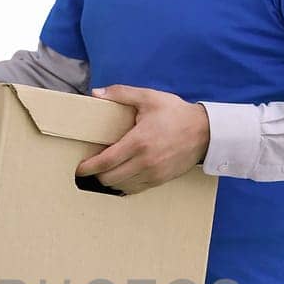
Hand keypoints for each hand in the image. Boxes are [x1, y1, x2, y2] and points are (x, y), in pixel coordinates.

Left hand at [75, 86, 210, 191]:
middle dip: (96, 174)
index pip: (106, 161)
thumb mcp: (149, 97)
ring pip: (121, 186)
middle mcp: (145, 161)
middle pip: (110, 178)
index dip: (89, 167)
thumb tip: (97, 94)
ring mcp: (153, 174)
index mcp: (139, 141)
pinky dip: (123, 185)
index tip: (79, 167)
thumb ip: (121, 94)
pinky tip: (120, 177)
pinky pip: (135, 189)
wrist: (204, 132)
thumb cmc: (176, 113)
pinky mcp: (160, 180)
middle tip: (90, 167)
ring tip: (104, 171)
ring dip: (109, 181)